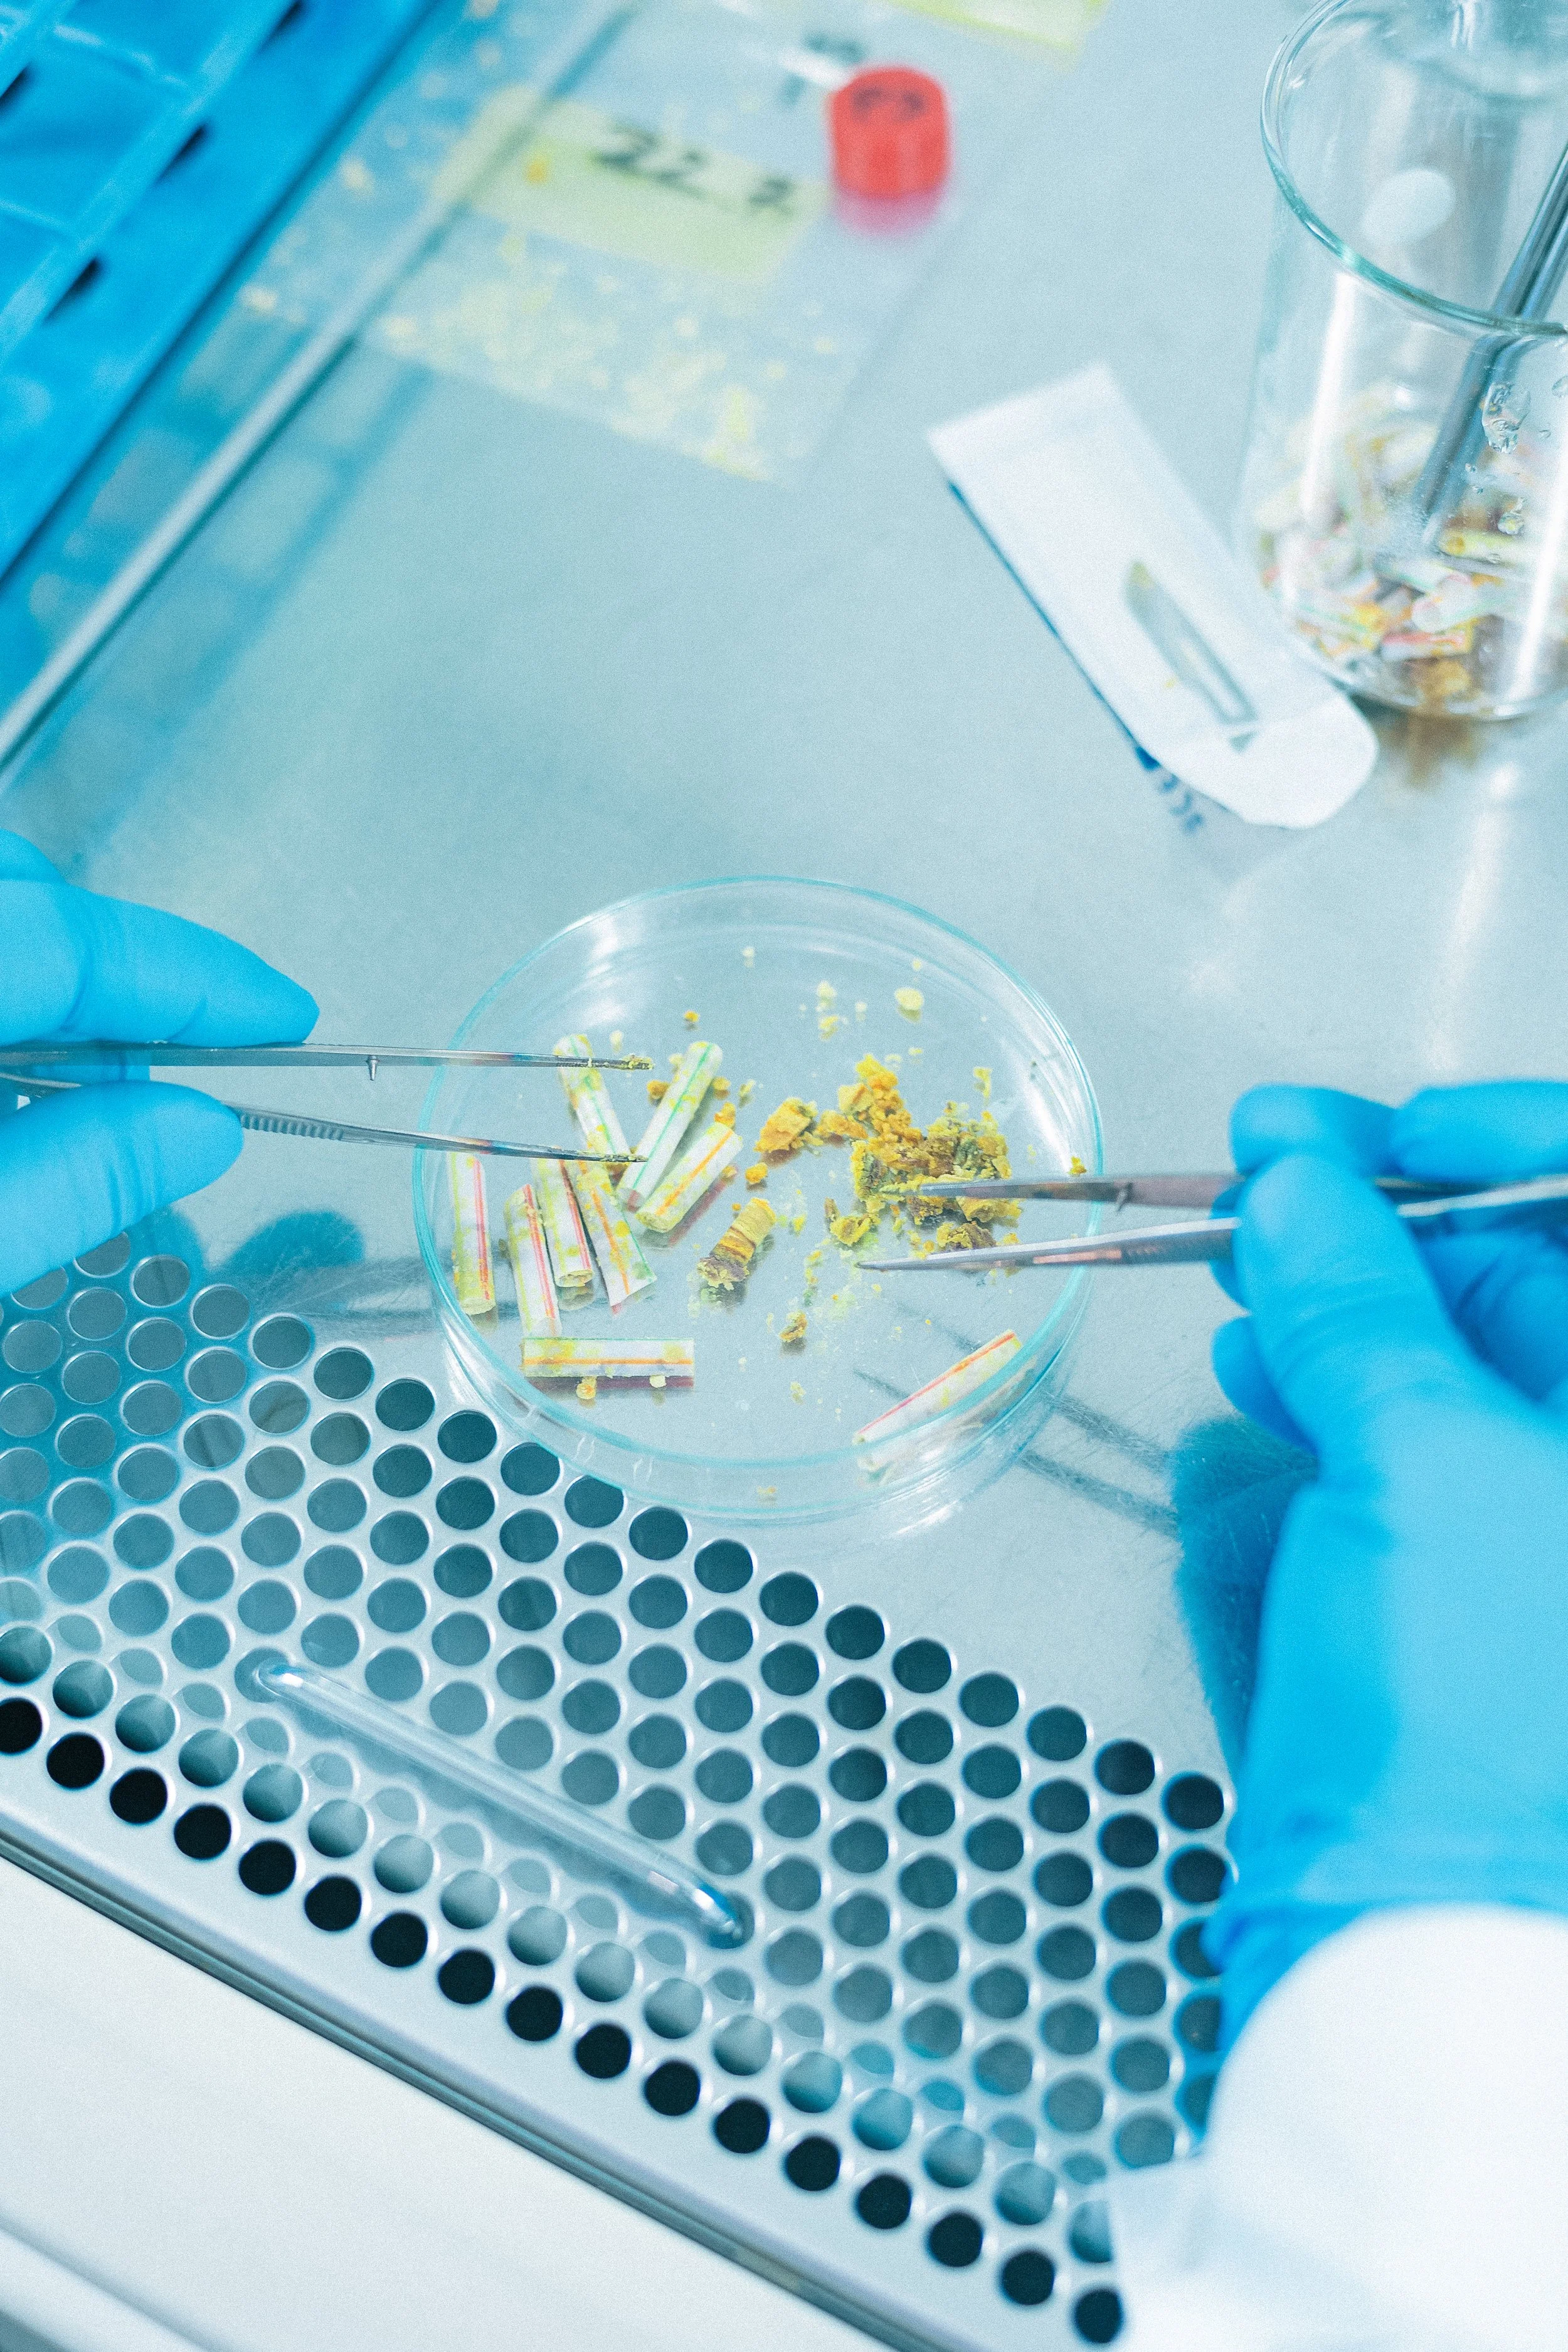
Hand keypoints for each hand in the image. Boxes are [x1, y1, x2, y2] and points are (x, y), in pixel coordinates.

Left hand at [0, 830, 315, 1293]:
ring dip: (53, 970)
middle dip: (116, 962)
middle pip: (24, 887)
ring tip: (73, 1086)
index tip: (283, 1017)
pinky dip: (8, 982)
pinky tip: (8, 1068)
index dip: (195, 978)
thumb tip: (197, 1132)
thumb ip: (67, 1184)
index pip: (74, 942)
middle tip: (173, 1066)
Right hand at [1205, 1082, 1567, 2044]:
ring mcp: (1507, 1582)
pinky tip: (1238, 1483)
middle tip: (1249, 1193)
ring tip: (1231, 1334)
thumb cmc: (1490, 1725)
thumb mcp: (1424, 1466)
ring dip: (1318, 1367)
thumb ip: (1358, 1304)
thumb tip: (1302, 1189)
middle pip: (1499, 1314)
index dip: (1490, 1146)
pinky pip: (1363, 1535)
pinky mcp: (1432, 1654)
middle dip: (1370, 1251)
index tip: (1362, 1130)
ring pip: (1416, 1421)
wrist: (1429, 1981)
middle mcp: (1566, 1495)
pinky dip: (1301, 1497)